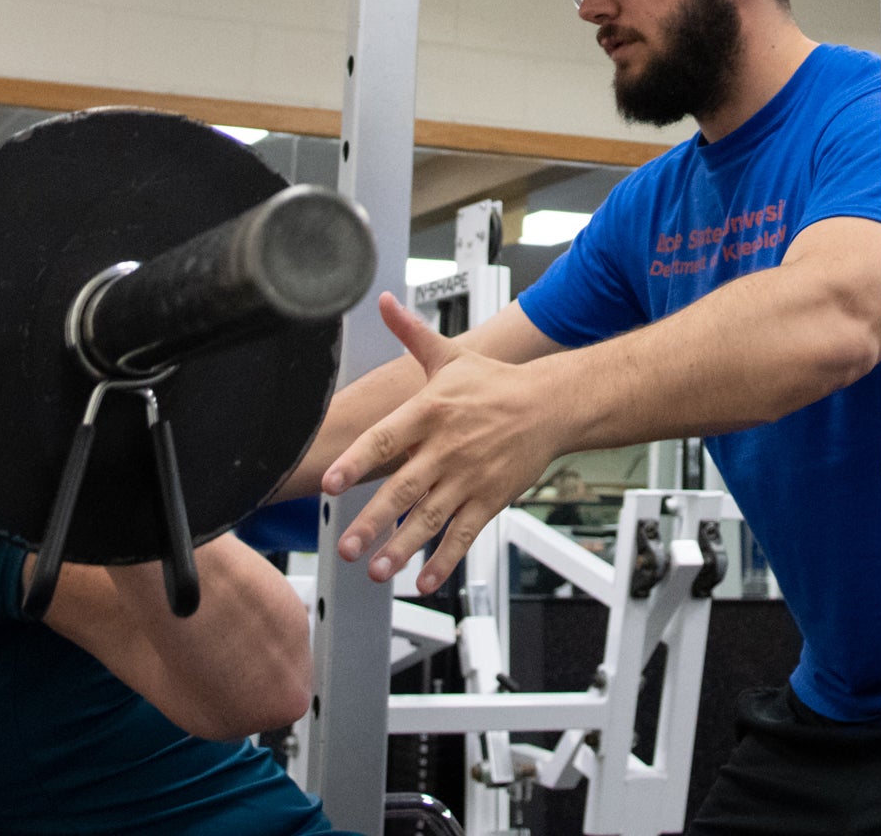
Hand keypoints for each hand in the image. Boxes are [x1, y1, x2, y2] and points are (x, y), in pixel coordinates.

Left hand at [322, 294, 571, 593]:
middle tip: (346, 547)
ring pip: (429, 520)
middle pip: (403, 490)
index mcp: (430, 411)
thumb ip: (410, 332)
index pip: (386, 438)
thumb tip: (383, 300)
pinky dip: (445, 560)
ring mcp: (469, 479)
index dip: (356, 462)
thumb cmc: (493, 383)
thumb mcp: (448, 356)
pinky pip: (464, 535)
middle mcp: (446, 448)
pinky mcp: (489, 500)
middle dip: (372, 522)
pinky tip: (424, 581)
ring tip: (376, 570)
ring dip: (402, 548)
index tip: (330, 483)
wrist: (549, 405)